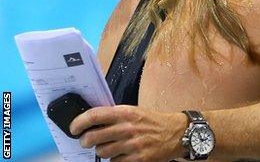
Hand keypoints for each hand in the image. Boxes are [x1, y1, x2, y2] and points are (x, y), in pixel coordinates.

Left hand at [70, 105, 186, 161]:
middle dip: (85, 141)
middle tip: (87, 141)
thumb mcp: (135, 112)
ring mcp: (133, 145)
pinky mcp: (138, 159)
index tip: (73, 128)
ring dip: (103, 151)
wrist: (177, 133)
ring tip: (111, 147)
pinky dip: (116, 160)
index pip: (94, 116)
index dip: (78, 123)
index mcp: (125, 113)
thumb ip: (114, 116)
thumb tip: (90, 123)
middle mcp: (128, 128)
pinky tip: (123, 154)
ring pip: (102, 152)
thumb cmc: (153, 122)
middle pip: (92, 138)